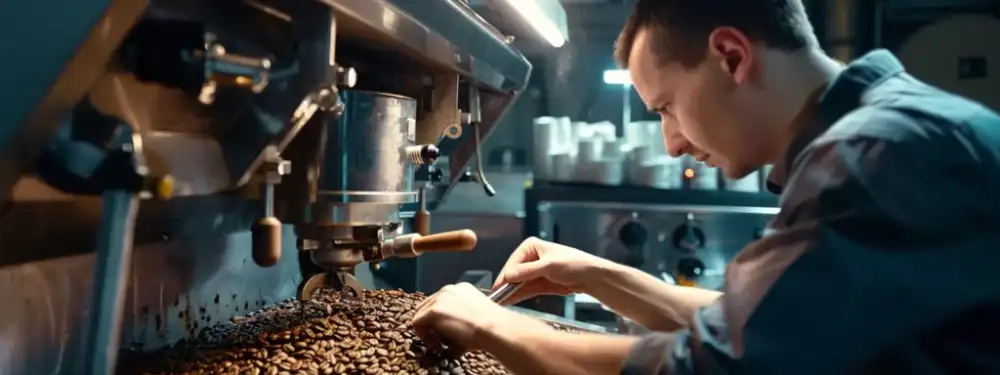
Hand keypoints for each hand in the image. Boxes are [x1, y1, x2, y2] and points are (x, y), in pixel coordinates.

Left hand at [412, 283, 550, 354]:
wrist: (494, 328)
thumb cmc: (491, 327)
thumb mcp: (474, 316)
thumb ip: (459, 317)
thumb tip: (448, 334)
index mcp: (460, 289)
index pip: (440, 301)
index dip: (439, 320)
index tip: (445, 334)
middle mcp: (448, 289)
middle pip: (427, 306)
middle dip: (431, 324)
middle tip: (440, 340)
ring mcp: (440, 298)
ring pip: (420, 314)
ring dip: (427, 330)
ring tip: (439, 343)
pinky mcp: (433, 310)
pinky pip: (417, 323)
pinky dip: (423, 336)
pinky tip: (437, 344)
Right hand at [493, 237, 613, 304]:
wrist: (593, 277)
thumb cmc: (575, 264)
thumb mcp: (549, 266)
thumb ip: (528, 271)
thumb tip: (508, 276)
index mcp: (531, 246)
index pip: (513, 263)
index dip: (505, 276)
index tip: (499, 288)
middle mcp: (531, 258)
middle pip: (514, 273)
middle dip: (506, 285)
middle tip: (497, 298)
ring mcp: (535, 272)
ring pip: (518, 283)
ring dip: (510, 292)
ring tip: (499, 302)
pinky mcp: (540, 283)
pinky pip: (526, 290)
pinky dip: (518, 295)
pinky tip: (509, 301)